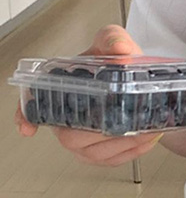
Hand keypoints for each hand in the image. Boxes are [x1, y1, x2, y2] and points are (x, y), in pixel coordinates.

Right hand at [14, 24, 163, 166]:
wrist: (140, 80)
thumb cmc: (118, 63)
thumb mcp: (113, 42)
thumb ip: (113, 38)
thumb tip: (121, 48)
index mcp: (61, 88)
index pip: (33, 105)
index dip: (26, 116)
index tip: (29, 128)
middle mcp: (67, 117)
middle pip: (72, 136)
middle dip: (102, 133)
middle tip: (129, 123)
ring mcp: (82, 139)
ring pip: (95, 152)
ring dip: (124, 144)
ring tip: (146, 130)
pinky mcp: (99, 154)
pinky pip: (112, 160)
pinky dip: (133, 151)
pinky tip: (146, 139)